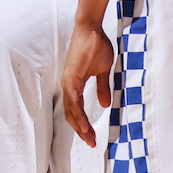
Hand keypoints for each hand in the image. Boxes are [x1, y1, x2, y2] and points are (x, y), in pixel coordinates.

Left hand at [61, 23, 113, 148]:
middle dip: (81, 130)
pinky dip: (78, 114)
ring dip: (80, 126)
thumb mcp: (102, 71)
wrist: (92, 30)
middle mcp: (68, 85)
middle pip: (72, 114)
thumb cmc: (96, 46)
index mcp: (75, 84)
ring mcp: (68, 82)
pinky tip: (84, 125)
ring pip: (72, 110)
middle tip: (91, 143)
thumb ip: (102, 87)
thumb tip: (104, 104)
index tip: (92, 136)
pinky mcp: (70, 77)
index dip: (84, 124)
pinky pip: (73, 101)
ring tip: (88, 138)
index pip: (77, 109)